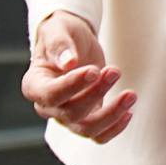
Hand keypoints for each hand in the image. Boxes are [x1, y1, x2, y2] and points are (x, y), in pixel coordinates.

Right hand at [21, 10, 136, 141]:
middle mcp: (48, 106)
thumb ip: (60, 44)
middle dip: (96, 93)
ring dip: (111, 115)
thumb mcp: (58, 29)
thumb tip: (68, 62)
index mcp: (35, 85)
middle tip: (115, 70)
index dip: (72, 86)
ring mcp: (67, 115)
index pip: (50, 94)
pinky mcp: (87, 116)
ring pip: (86, 129)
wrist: (73, 43)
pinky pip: (98, 134)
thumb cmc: (61, 34)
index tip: (94, 70)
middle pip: (71, 113)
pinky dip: (114, 128)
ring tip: (131, 95)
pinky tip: (129, 112)